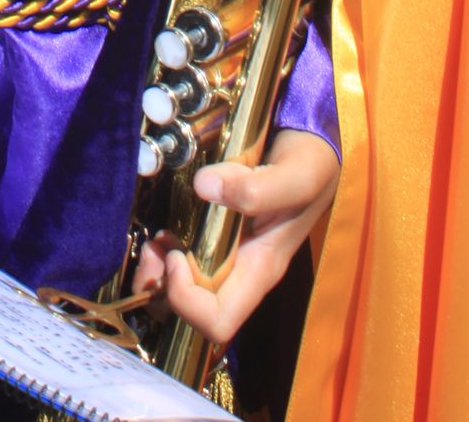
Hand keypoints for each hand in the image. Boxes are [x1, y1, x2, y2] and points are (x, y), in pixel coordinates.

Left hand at [130, 129, 339, 343]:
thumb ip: (258, 187)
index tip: (177, 255)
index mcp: (259, 268)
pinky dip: (164, 254)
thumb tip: (205, 187)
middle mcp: (241, 270)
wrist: (315, 147)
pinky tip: (165, 230)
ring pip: (181, 292)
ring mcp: (229, 255)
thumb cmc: (313, 166)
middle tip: (152, 248)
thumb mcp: (298, 174)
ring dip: (157, 273)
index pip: (218, 321)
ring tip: (155, 241)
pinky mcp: (218, 236)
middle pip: (192, 311)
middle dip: (161, 288)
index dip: (187, 298)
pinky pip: (184, 263)